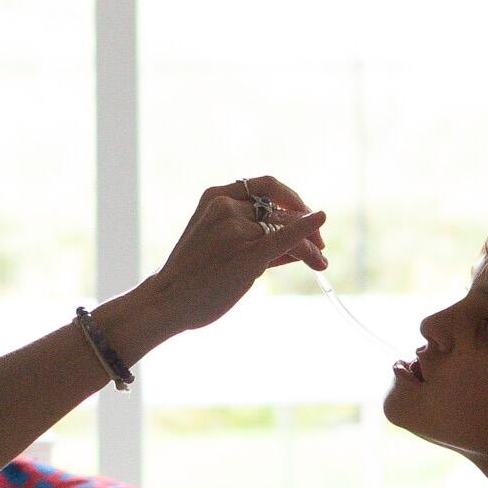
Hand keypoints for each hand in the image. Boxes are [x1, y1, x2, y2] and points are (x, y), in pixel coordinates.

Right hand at [130, 178, 326, 341]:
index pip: (266, 187)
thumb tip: (302, 240)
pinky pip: (286, 238)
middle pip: (280, 211)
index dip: (291, 198)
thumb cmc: (191, 276)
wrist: (166, 300)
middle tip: (319, 246)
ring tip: (320, 263)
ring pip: (286, 228)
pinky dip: (307, 233)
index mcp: (215, 196)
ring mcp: (236, 230)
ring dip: (310, 245)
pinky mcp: (247, 254)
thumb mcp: (215, 242)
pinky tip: (320, 230)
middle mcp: (226, 207)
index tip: (304, 213)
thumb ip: (253, 235)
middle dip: (305, 226)